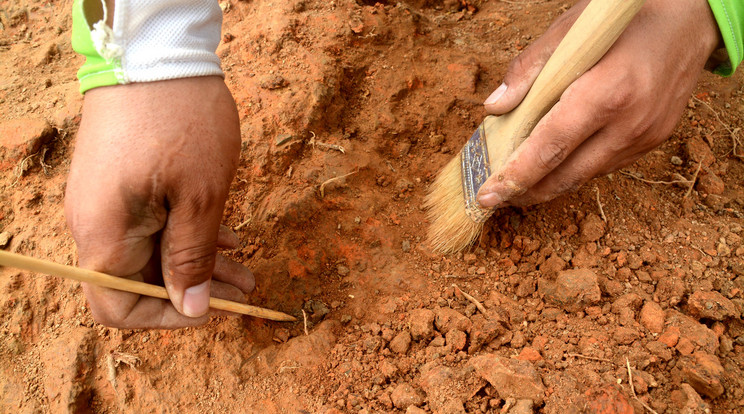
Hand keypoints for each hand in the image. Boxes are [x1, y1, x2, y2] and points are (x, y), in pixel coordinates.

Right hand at [65, 77, 254, 328]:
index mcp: (106, 235)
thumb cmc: (181, 121)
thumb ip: (193, 257)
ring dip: (200, 261)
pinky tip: (228, 235)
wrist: (156, 52)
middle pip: (140, 280)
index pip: (119, 308)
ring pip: (153, 251)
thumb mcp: (200, 197)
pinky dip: (190, 233)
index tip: (212, 309)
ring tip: (247, 269)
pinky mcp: (124, 181)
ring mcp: (108, 201)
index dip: (167, 318)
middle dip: (196, 288)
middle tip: (246, 290)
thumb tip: (192, 309)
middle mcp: (97, 224)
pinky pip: (154, 223)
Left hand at [476, 0, 719, 207]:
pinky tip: (556, 163)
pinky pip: (606, 164)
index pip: (551, 147)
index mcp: (607, 92)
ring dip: (550, 184)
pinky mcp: (654, 141)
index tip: (487, 196)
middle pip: (567, 175)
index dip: (515, 176)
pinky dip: (576, 168)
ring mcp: (646, 136)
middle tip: (496, 197)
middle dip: (527, 192)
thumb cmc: (622, 21)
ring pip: (586, 175)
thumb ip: (528, 68)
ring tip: (519, 183)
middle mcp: (630, 123)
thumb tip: (494, 107)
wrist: (690, 21)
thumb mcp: (569, 30)